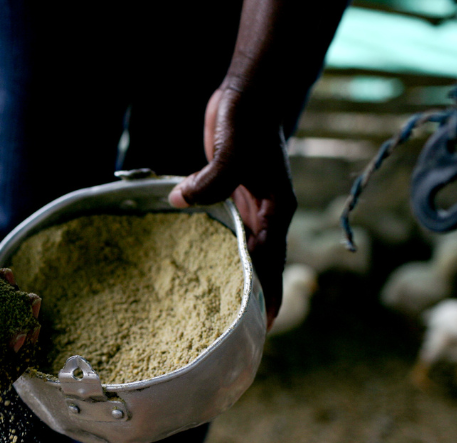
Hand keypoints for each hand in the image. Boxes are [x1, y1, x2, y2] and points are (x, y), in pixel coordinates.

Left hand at [168, 87, 296, 328]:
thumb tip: (180, 201)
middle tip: (233, 333)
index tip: (259, 328)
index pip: (272, 263)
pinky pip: (224, 234)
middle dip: (252, 299)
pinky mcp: (231, 199)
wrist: (248, 95)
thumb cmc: (247, 120)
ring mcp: (249, 209)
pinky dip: (214, 252)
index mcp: (275, 211)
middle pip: (261, 267)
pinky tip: (194, 269)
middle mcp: (266, 216)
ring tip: (213, 311)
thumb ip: (211, 178)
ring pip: (242, 254)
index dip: (268, 296)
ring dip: (232, 279)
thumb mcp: (232, 149)